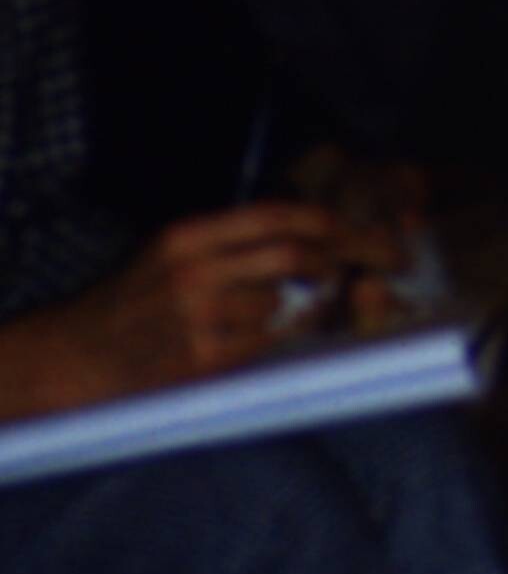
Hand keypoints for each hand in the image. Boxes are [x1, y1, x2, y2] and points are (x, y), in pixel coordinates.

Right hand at [0, 207, 358, 419]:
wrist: (77, 356)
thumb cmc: (128, 304)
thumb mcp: (168, 254)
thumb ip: (226, 244)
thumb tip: (305, 240)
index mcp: (188, 235)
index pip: (274, 214)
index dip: (324, 220)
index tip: (355, 229)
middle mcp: (195, 270)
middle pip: (293, 253)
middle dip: (341, 259)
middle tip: (364, 268)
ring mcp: (198, 317)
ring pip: (283, 303)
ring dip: (306, 308)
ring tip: (309, 310)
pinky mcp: (201, 360)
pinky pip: (263, 344)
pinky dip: (277, 339)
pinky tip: (273, 337)